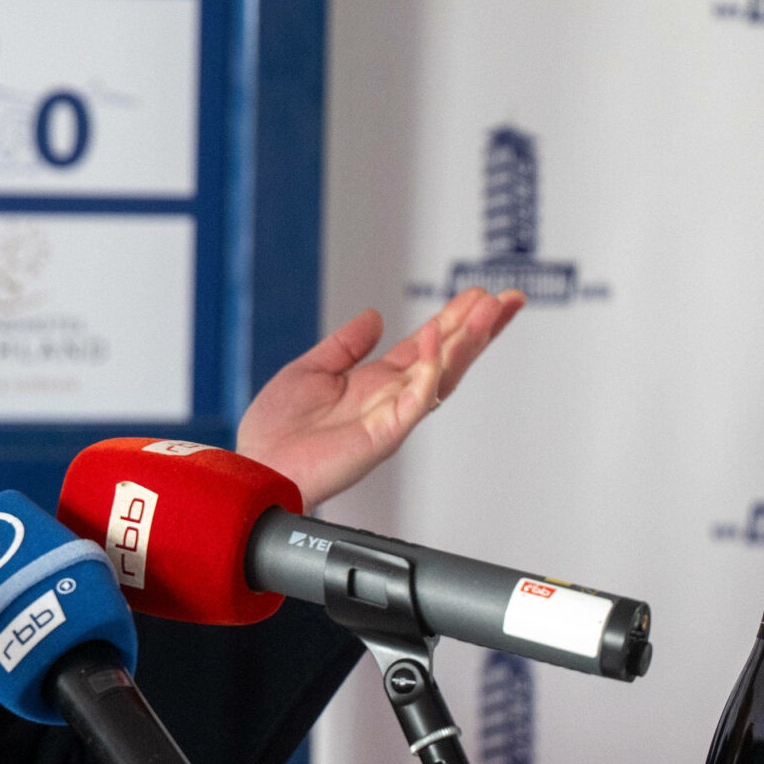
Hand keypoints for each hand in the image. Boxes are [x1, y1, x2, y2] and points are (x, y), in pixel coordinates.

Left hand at [235, 287, 522, 511]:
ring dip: (466, 343)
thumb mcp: (311, 370)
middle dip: (478, 328)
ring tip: (489, 312)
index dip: (454, 320)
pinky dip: (426, 369)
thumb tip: (374, 317)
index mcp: (375, 382)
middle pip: (446, 357)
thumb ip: (345, 345)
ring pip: (440, 375)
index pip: (426, 345)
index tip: (480, 295)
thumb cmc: (276, 431)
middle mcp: (390, 398)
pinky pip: (413, 400)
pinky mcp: (383, 435)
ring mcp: (391, 416)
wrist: (257, 468)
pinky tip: (434, 342)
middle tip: (507, 299)